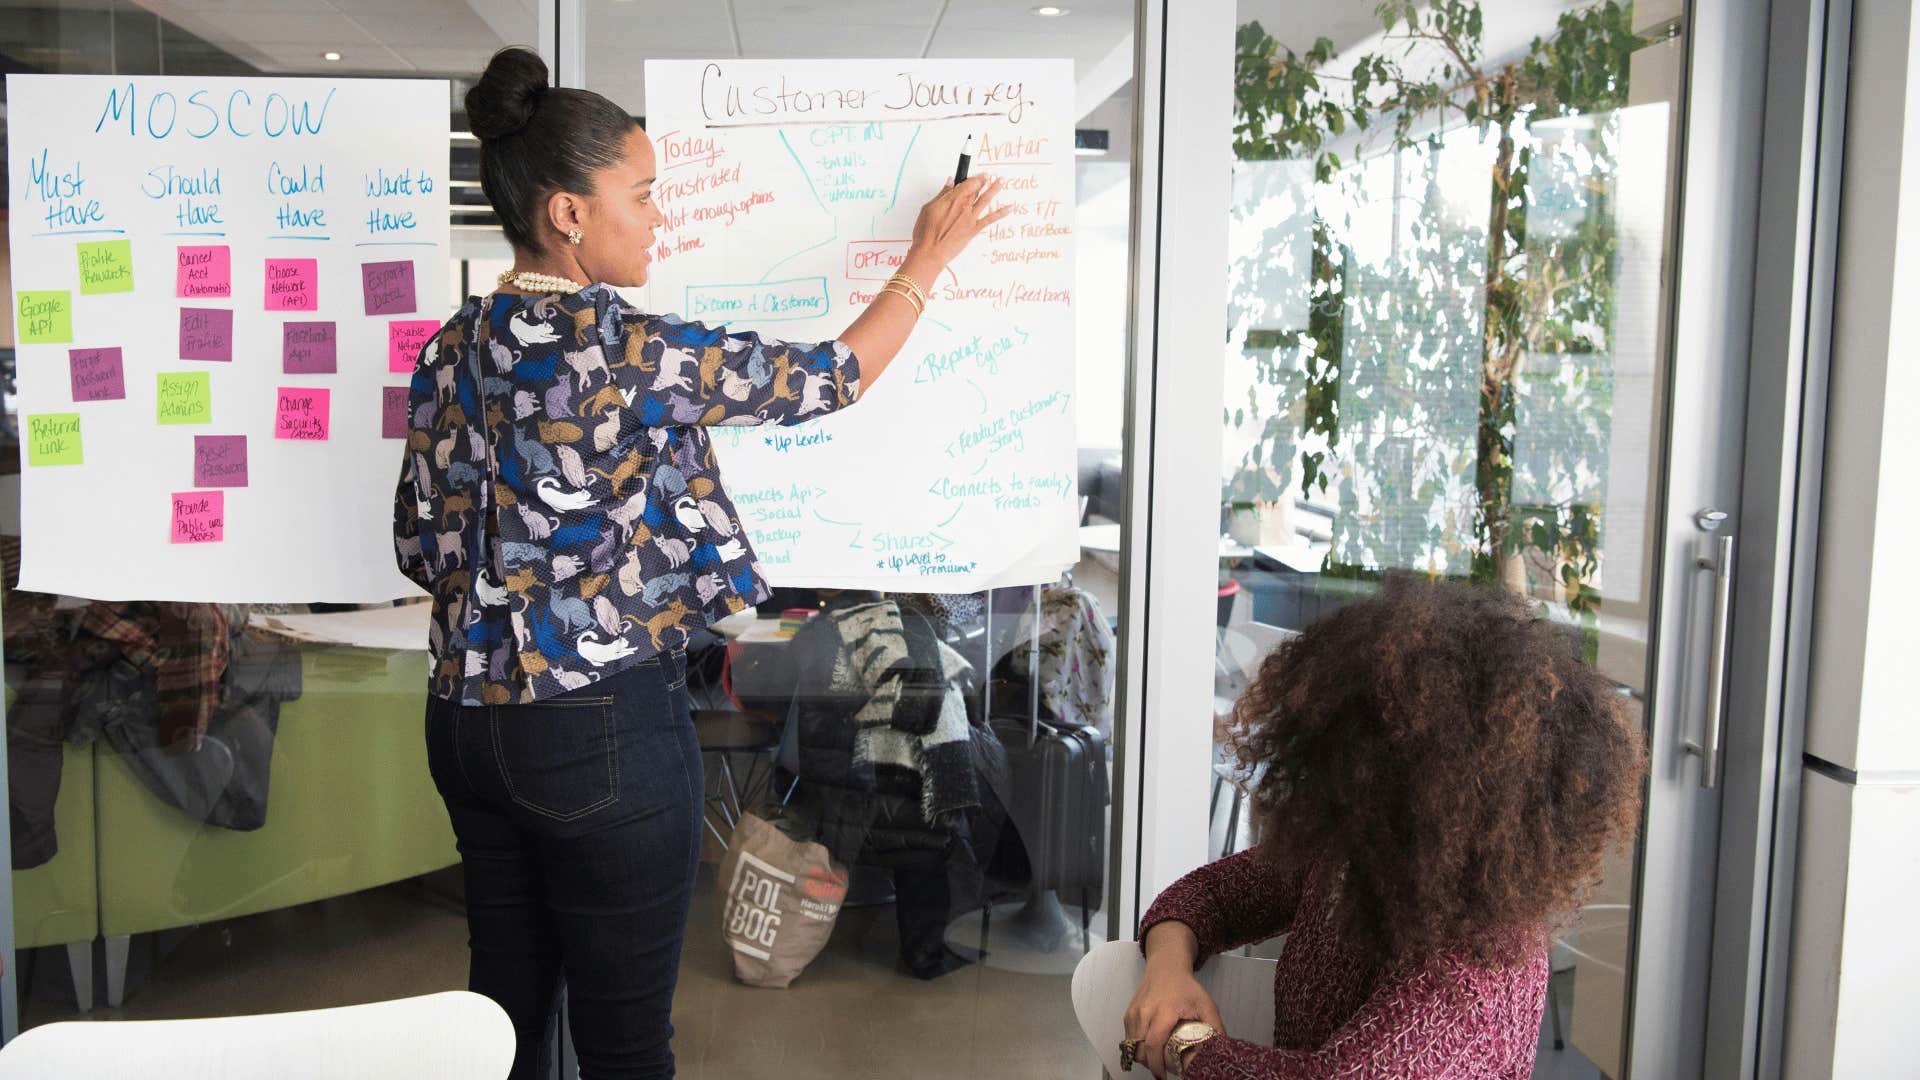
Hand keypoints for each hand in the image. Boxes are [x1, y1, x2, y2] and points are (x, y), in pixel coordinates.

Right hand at [907, 175, 1012, 271]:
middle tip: (989, 176)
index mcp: (952, 199)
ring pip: (985, 200)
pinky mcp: (974, 229)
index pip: (967, 183)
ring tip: (1001, 182)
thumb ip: (942, 194)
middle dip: (983, 181)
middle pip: (976, 190)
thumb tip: (949, 183)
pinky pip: (990, 219)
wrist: (931, 251)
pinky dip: (1001, 213)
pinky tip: (1010, 208)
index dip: (974, 177)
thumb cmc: (926, 232)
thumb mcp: (929, 208)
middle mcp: (964, 207)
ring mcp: (970, 218)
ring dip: (994, 189)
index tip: (977, 174)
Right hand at [1125, 956, 1225, 1077]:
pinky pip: (1128, 1038)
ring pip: (1132, 1045)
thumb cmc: (1187, 988)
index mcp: (1164, 1011)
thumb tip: (1220, 1051)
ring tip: (1157, 1060)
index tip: (1163, 1077)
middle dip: (1150, 1064)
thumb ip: (1215, 1027)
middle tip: (1163, 1070)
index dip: (1157, 1065)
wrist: (1166, 968)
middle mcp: (1145, 1012)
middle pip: (1140, 1049)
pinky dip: (1136, 1047)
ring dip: (1142, 1057)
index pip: (1154, 1044)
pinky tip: (1149, 1048)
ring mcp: (1134, 1013)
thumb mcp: (1206, 1005)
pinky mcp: (1128, 1014)